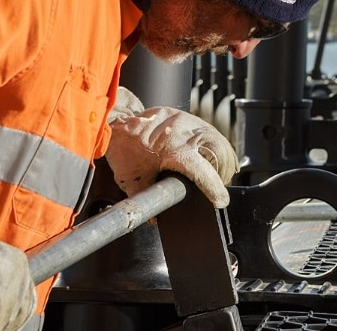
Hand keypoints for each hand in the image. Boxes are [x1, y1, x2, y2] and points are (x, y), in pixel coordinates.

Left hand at [105, 91, 238, 207]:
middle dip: (221, 172)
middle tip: (214, 185)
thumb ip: (145, 199)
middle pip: (220, 153)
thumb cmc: (122, 146)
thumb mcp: (131, 179)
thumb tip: (154, 219)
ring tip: (213, 173)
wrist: (115, 119)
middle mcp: (186, 132)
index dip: (214, 189)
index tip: (220, 201)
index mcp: (175, 149)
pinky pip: (210, 132)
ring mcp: (189, 122)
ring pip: (219, 141)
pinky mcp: (188, 118)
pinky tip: (207, 157)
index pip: (203, 171)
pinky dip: (213, 147)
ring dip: (220, 158)